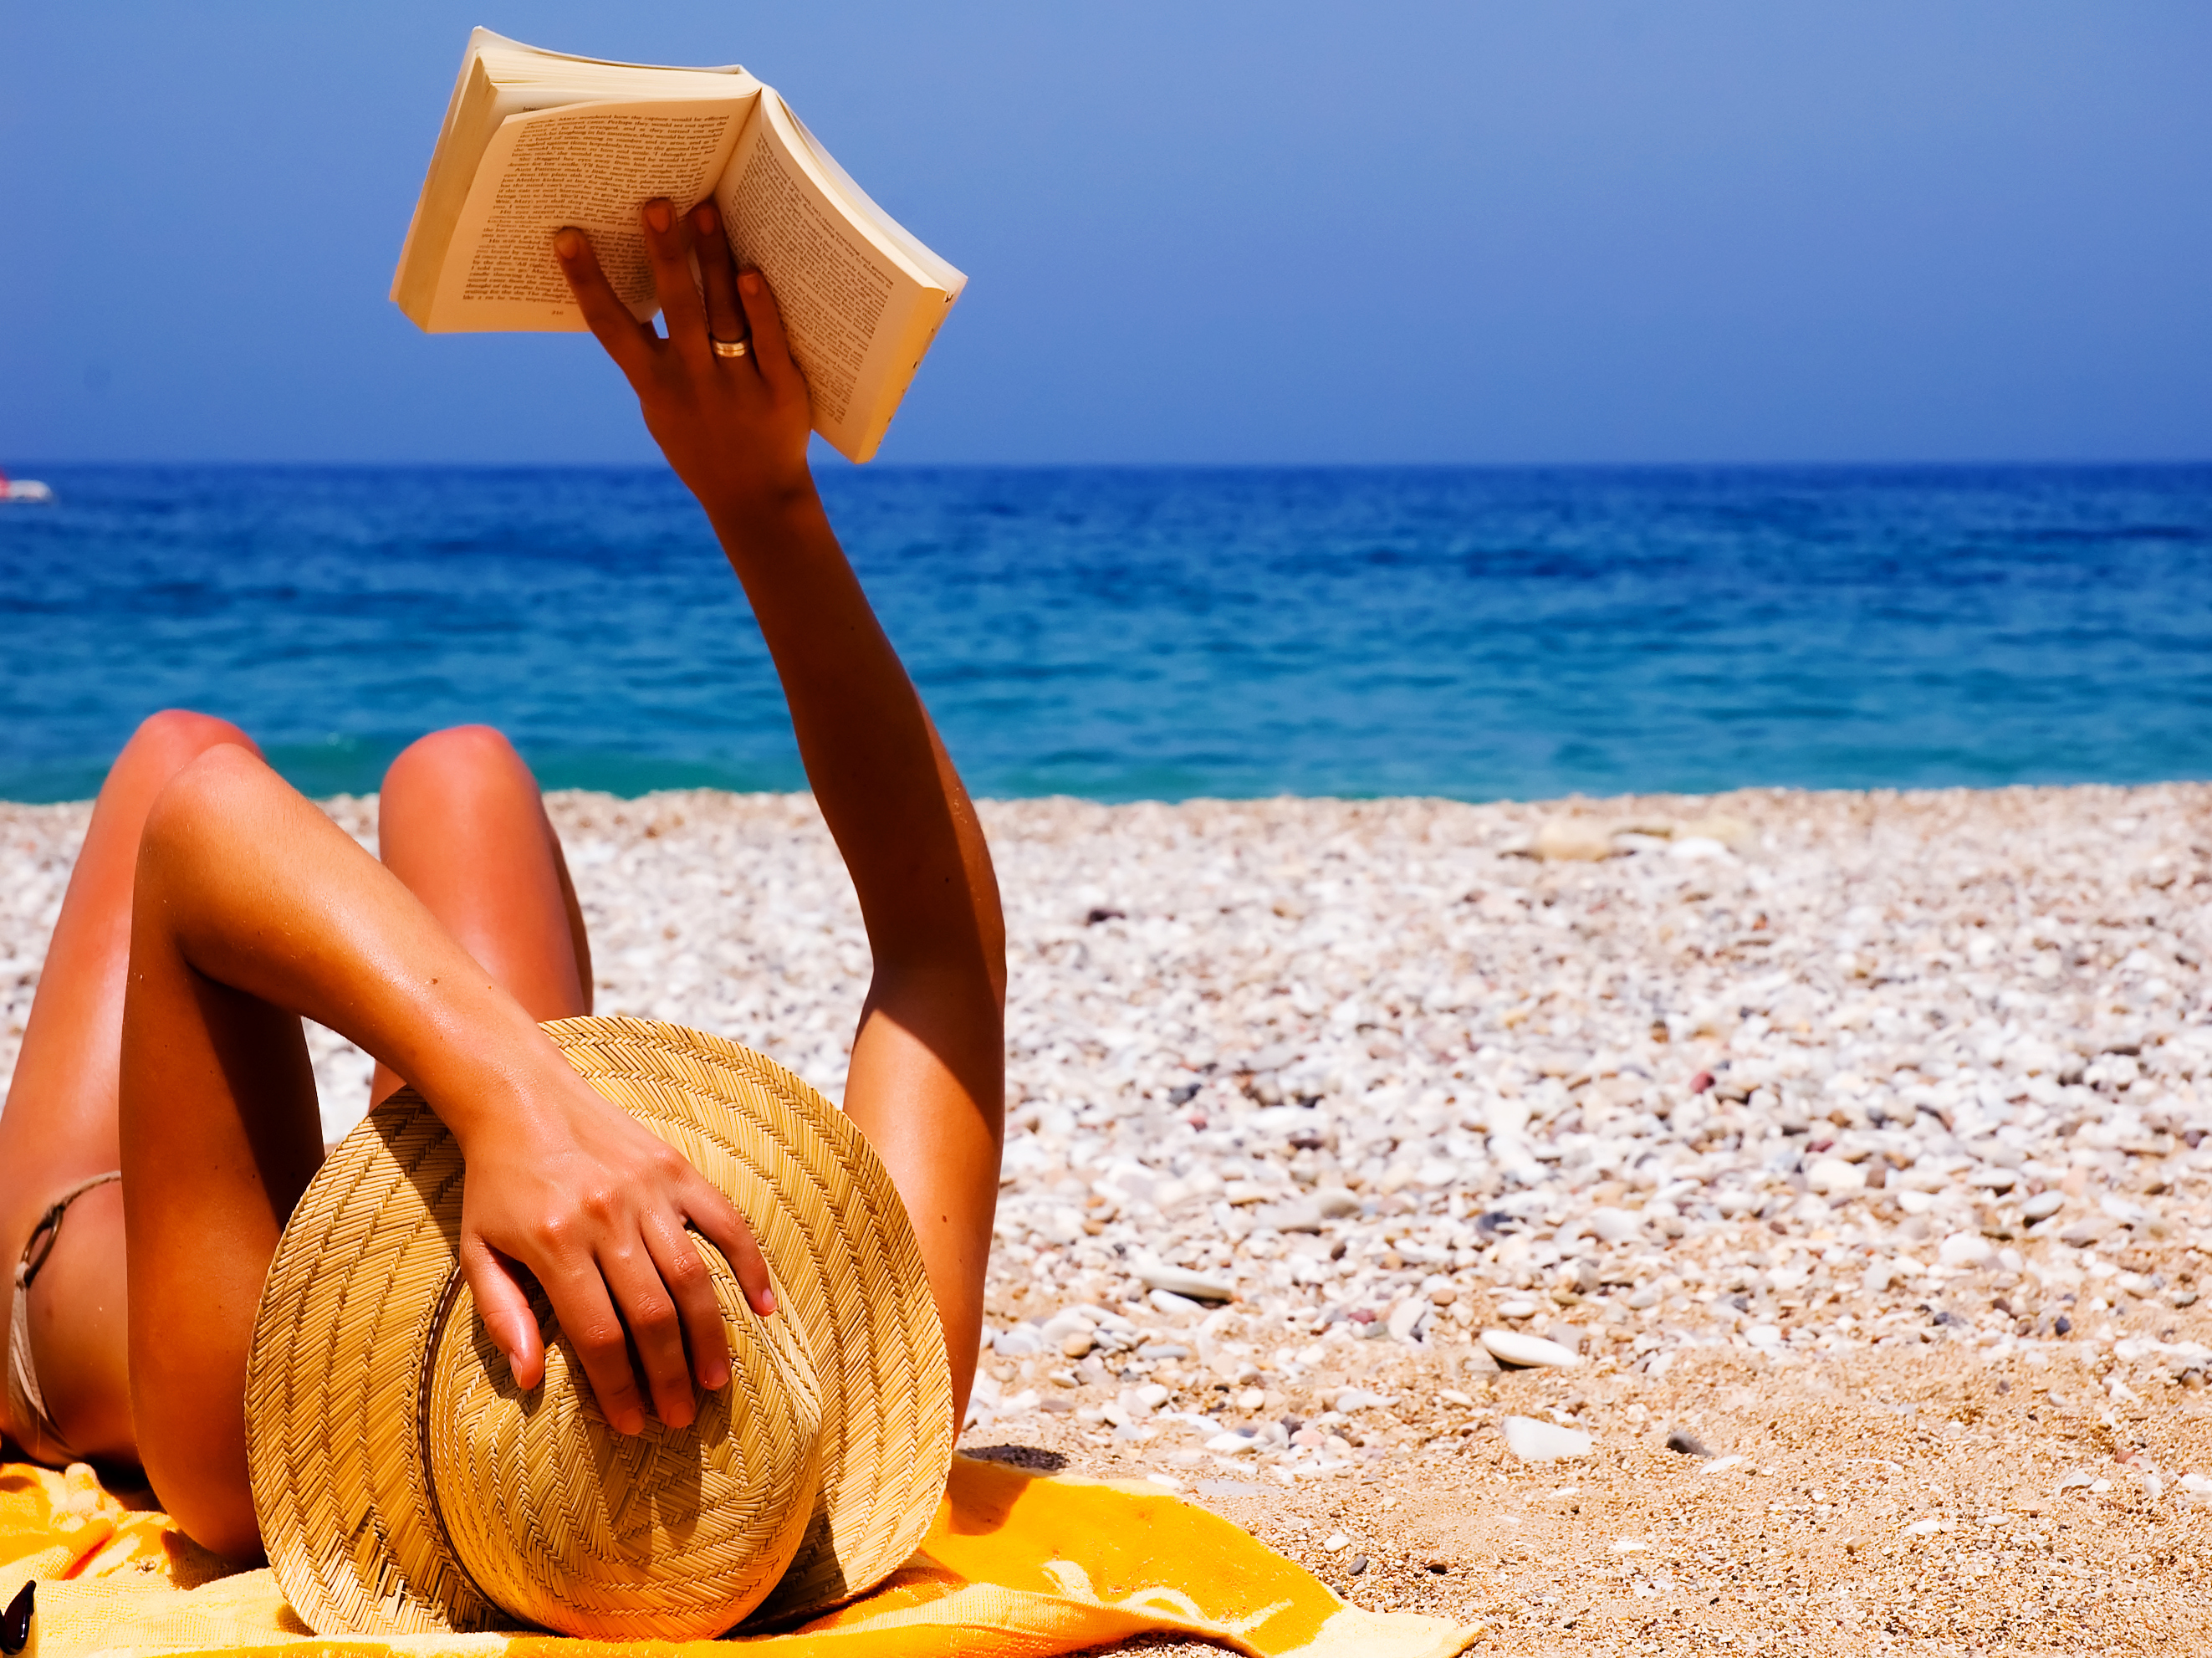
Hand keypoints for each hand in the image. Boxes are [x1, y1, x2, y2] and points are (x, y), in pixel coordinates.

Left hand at [449, 1056, 775, 1435]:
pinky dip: (750, 1265)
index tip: (632, 1424)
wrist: (522, 1097)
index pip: (598, 1334)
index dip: (619, 1387)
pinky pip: (724, 1222)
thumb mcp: (477, 1251)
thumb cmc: (497, 1183)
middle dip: (669, 1376)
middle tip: (679, 1419)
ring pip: (692, 1277)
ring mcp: (647, 1190)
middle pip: (651, 1314)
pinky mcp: (675, 1168)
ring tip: (715, 1382)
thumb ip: (501, 1315)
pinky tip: (761, 1307)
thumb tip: (530, 1378)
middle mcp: (606, 1217)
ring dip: (708, 1337)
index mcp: (554, 1242)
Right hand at [555, 200, 813, 517]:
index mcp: (655, 386)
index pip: (611, 327)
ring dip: (712, 260)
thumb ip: (651, 358)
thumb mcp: (662, 408)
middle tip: (655, 202)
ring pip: (722, 314)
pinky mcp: (780, 392)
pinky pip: (769, 342)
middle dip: (663, 254)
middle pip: (675, 308)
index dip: (586, 281)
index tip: (567, 237)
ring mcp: (737, 387)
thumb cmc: (702, 446)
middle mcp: (692, 383)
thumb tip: (638, 289)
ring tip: (706, 210)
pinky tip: (752, 273)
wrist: (756, 500)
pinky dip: (759, 308)